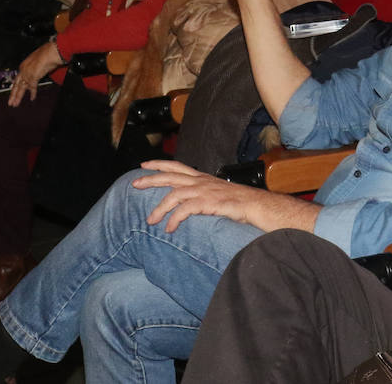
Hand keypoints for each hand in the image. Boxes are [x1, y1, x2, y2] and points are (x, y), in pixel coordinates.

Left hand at [9, 40, 65, 106]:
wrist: (54, 50)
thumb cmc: (49, 52)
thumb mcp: (40, 61)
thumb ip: (37, 68)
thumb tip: (40, 71)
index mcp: (24, 65)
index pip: (18, 78)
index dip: (16, 87)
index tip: (14, 92)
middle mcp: (24, 69)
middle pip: (17, 84)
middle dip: (13, 94)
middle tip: (10, 102)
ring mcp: (28, 72)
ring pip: (21, 87)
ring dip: (18, 97)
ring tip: (15, 104)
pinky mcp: (34, 76)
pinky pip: (32, 87)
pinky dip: (33, 93)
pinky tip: (32, 98)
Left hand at [133, 160, 256, 232]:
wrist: (257, 205)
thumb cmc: (239, 202)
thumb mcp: (218, 193)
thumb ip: (202, 195)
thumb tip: (188, 203)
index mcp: (203, 178)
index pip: (177, 166)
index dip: (160, 164)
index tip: (144, 165)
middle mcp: (202, 181)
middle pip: (171, 176)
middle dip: (151, 179)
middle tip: (135, 184)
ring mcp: (205, 191)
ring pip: (175, 194)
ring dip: (160, 208)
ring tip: (150, 220)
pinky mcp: (209, 203)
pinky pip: (185, 210)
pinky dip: (174, 219)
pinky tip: (169, 228)